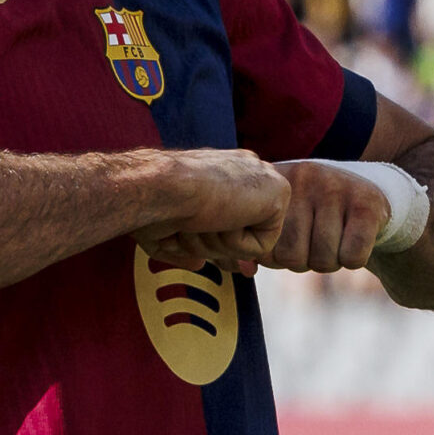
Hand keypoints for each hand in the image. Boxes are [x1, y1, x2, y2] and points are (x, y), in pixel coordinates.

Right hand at [133, 149, 288, 268]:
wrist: (161, 187)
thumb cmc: (154, 205)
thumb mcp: (170, 229)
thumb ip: (188, 244)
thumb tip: (199, 264)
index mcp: (223, 171)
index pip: (235, 217)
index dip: (217, 241)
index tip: (193, 237)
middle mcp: (247, 170)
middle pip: (243, 232)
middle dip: (215, 244)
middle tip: (192, 224)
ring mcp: (265, 178)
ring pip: (250, 241)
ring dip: (221, 243)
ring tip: (202, 218)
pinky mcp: (279, 193)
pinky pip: (262, 246)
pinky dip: (236, 244)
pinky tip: (221, 217)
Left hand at [259, 160, 391, 273]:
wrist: (368, 194)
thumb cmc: (313, 214)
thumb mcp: (282, 218)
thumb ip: (257, 243)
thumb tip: (247, 268)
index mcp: (276, 182)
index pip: (262, 245)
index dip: (275, 257)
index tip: (287, 245)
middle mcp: (304, 177)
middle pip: (291, 256)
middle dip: (302, 262)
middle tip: (313, 245)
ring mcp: (336, 187)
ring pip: (323, 260)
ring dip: (329, 262)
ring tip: (332, 242)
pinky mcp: (367, 204)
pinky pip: (352, 257)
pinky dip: (353, 260)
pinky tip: (353, 241)